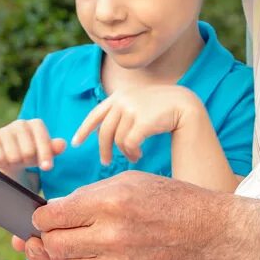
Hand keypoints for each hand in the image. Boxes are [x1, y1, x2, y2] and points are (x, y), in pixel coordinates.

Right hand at [0, 119, 66, 173]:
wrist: (9, 162)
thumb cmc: (31, 156)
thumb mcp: (44, 154)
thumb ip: (54, 149)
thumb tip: (62, 144)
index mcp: (35, 124)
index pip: (42, 136)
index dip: (45, 153)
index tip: (47, 168)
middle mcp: (19, 124)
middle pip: (28, 149)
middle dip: (29, 161)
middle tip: (27, 162)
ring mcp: (4, 131)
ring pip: (13, 155)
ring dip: (16, 163)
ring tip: (16, 161)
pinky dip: (3, 163)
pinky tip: (4, 161)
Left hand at [33, 171, 232, 259]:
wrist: (210, 234)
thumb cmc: (169, 201)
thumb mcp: (129, 182)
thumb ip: (88, 195)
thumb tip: (53, 209)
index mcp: (110, 203)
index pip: (52, 216)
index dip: (42, 217)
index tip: (44, 218)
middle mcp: (112, 236)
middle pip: (55, 245)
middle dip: (53, 238)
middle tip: (63, 233)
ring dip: (74, 256)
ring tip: (91, 245)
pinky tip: (109, 259)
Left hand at [72, 85, 205, 165]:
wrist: (184, 104)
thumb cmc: (159, 109)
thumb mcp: (137, 105)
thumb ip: (120, 112)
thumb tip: (102, 135)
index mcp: (118, 96)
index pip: (95, 115)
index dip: (84, 130)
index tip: (75, 143)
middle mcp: (122, 100)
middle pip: (104, 132)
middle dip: (103, 149)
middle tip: (105, 162)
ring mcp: (132, 109)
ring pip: (118, 140)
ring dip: (125, 153)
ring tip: (134, 157)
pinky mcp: (143, 121)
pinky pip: (129, 144)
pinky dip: (132, 153)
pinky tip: (138, 156)